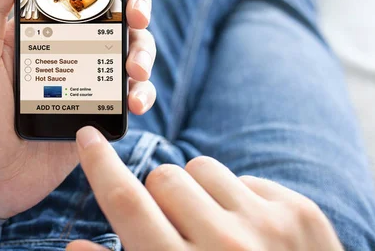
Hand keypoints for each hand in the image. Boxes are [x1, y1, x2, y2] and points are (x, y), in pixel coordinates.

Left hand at [0, 0, 155, 221]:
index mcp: (38, 28)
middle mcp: (68, 49)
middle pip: (116, 15)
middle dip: (137, 6)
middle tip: (137, 15)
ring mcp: (87, 80)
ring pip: (130, 51)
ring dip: (144, 51)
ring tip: (135, 68)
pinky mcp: (99, 113)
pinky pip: (131, 95)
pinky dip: (142, 93)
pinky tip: (135, 101)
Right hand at [68, 126, 342, 250]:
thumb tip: (74, 244)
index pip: (127, 202)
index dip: (100, 164)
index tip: (88, 136)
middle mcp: (225, 247)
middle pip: (164, 178)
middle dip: (161, 197)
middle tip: (178, 232)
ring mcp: (268, 226)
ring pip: (203, 168)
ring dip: (199, 193)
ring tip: (214, 232)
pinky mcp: (300, 213)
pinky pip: (245, 177)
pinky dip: (238, 200)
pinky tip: (250, 235)